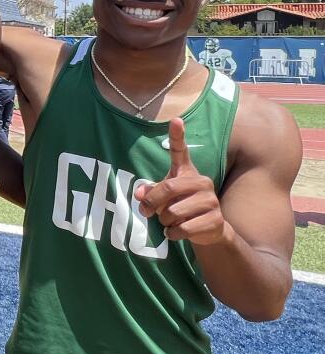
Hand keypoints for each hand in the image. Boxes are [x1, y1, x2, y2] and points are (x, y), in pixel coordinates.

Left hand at [135, 118, 227, 244]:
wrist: (209, 230)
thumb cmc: (181, 207)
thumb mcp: (163, 198)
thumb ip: (150, 193)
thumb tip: (140, 194)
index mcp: (186, 172)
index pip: (180, 151)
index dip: (177, 135)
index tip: (175, 119)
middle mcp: (201, 182)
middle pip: (168, 188)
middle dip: (152, 203)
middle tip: (145, 212)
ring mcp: (210, 201)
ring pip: (174, 212)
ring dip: (164, 221)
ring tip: (169, 222)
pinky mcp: (215, 220)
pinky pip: (184, 228)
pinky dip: (173, 234)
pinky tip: (177, 232)